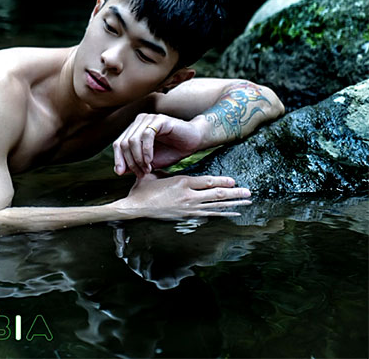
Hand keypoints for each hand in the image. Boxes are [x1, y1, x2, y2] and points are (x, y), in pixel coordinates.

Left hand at [113, 113, 203, 177]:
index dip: (118, 159)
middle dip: (131, 162)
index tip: (120, 173)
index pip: (118, 144)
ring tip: (147, 169)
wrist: (193, 142)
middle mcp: (138, 122)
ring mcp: (148, 119)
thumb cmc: (171, 151)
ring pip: (132, 140)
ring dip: (138, 158)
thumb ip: (134, 163)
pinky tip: (150, 160)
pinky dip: (146, 151)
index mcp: (134, 130)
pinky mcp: (159, 119)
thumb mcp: (149, 162)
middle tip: (141, 173)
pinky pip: (146, 135)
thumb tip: (118, 170)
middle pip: (123, 143)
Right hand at [115, 172, 251, 218]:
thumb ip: (164, 172)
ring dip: (233, 204)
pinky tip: (233, 213)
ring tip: (246, 202)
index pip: (207, 181)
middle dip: (235, 194)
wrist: (135, 208)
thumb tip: (166, 167)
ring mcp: (188, 208)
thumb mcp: (153, 175)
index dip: (222, 181)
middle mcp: (188, 196)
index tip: (234, 181)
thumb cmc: (142, 190)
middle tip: (249, 193)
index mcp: (181, 182)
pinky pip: (209, 215)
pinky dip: (222, 214)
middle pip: (216, 195)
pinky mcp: (186, 217)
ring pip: (215, 206)